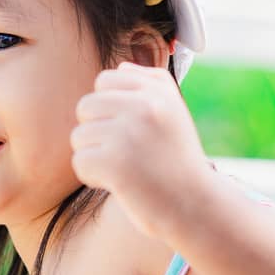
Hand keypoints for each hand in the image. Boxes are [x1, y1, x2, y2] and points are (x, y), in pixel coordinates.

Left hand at [69, 61, 215, 240]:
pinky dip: (93, 178)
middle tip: (124, 154)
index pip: (104, 81)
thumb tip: (120, 69)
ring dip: (95, 157)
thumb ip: (151, 85)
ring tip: (125, 169)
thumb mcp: (174, 115)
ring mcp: (128, 133)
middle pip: (85, 107)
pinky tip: (118, 184)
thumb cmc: (177, 161)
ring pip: (79, 136)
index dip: (108, 109)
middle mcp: (144, 106)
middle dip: (96, 133)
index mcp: (157, 90)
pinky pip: (79, 162)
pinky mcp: (115, 162)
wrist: (194, 205)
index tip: (129, 131)